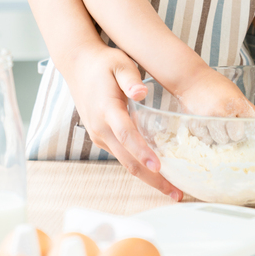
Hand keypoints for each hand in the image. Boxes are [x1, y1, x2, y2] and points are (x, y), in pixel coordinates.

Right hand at [65, 42, 181, 198]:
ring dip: (148, 177)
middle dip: (152, 179)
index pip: (126, 135)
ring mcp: (100, 136)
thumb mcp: (119, 62)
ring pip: (126, 163)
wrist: (78, 66)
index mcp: (107, 110)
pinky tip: (156, 172)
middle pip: (128, 160)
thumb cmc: (103, 63)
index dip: (142, 152)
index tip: (158, 166)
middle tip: (176, 193)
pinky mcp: (102, 138)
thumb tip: (141, 92)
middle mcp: (101, 128)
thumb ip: (130, 77)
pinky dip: (139, 166)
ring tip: (171, 189)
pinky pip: (122, 156)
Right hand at [177, 67, 254, 142]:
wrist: (191, 78)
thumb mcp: (236, 93)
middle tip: (227, 122)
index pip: (250, 125)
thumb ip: (251, 110)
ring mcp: (208, 118)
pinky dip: (206, 135)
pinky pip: (205, 140)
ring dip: (219, 135)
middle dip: (233, 132)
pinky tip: (206, 123)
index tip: (244, 124)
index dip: (247, 125)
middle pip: (235, 137)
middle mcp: (222, 111)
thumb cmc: (216, 85)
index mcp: (235, 102)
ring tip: (215, 122)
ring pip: (220, 141)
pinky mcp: (194, 123)